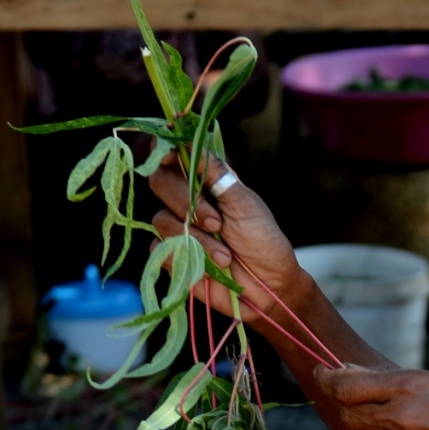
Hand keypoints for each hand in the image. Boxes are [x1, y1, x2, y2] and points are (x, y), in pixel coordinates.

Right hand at [147, 153, 306, 322]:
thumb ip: (217, 174)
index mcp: (207, 183)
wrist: (269, 288)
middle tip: (218, 223)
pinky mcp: (171, 257)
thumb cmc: (264, 244)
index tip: (168, 156)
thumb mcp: (246, 204)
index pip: (172, 156)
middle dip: (187, 203)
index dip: (163, 151)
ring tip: (226, 257)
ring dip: (197, 239)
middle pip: (160, 182)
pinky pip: (159, 250)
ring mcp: (177, 229)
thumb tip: (191, 141)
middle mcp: (187, 202)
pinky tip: (211, 269)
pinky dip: (187, 259)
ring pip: (161, 219)